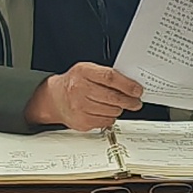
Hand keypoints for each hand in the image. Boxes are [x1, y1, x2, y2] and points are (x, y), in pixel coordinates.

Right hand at [27, 61, 144, 132]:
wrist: (54, 98)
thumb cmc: (74, 83)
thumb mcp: (87, 70)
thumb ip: (106, 75)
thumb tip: (130, 84)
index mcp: (83, 72)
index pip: (110, 78)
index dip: (127, 85)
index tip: (138, 90)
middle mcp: (79, 89)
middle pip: (113, 97)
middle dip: (129, 101)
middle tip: (136, 102)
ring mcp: (79, 107)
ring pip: (112, 111)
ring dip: (119, 109)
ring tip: (117, 105)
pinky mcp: (82, 122)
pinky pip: (106, 121)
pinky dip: (110, 117)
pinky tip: (105, 112)